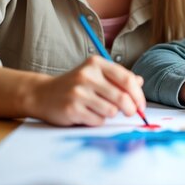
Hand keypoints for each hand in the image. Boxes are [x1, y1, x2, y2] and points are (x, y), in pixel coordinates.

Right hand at [25, 56, 144, 125]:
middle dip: (131, 109)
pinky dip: (98, 121)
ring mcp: (78, 92)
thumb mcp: (96, 75)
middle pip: (122, 97)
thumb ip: (118, 78)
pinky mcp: (72, 109)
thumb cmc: (76, 85)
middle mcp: (87, 75)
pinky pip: (98, 120)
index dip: (138, 95)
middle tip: (130, 113)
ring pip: (111, 111)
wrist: (42, 94)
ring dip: (111, 114)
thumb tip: (140, 82)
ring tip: (100, 109)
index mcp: (96, 63)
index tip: (141, 105)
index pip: (127, 79)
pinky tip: (89, 114)